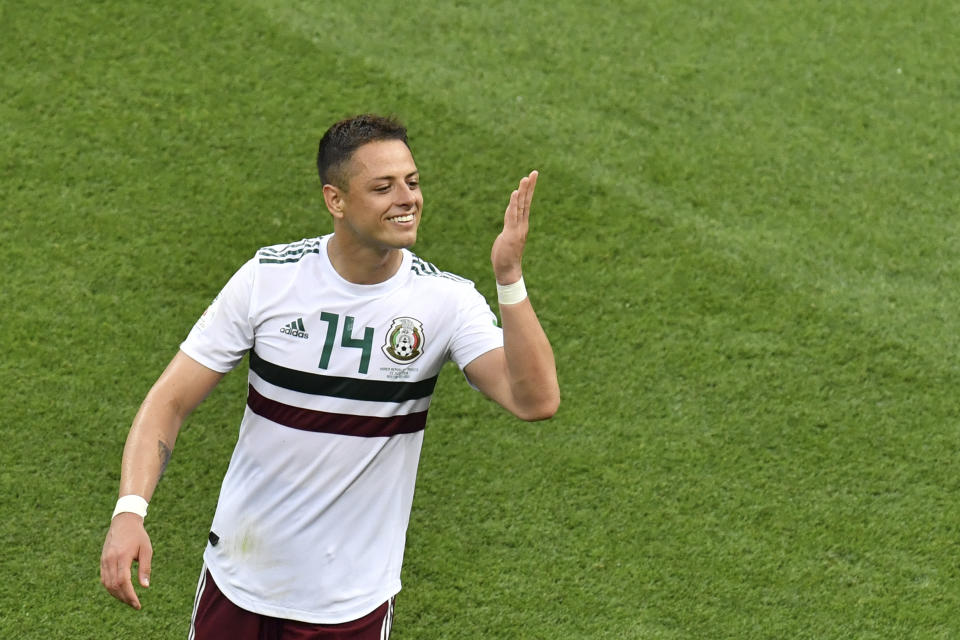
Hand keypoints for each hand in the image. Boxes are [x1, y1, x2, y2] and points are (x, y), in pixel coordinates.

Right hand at [100, 513, 152, 609]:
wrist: (124, 521)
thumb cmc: (138, 535)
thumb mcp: (146, 549)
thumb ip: (145, 568)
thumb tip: (145, 587)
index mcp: (122, 556)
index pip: (123, 582)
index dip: (129, 595)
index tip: (137, 604)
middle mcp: (110, 560)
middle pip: (114, 586)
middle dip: (124, 598)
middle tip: (135, 605)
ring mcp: (104, 561)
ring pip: (107, 584)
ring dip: (117, 595)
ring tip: (128, 600)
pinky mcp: (102, 561)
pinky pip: (104, 579)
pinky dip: (111, 588)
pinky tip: (120, 592)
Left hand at [491, 170, 537, 284]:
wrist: (508, 271)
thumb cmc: (505, 257)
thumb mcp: (506, 239)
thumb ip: (508, 229)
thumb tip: (507, 227)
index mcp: (521, 225)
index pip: (525, 205)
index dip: (528, 192)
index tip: (531, 179)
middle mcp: (522, 225)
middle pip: (526, 202)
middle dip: (530, 187)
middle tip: (534, 173)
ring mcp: (517, 229)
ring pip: (521, 206)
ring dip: (523, 192)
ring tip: (525, 178)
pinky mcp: (511, 233)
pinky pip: (512, 215)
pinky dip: (514, 203)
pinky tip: (516, 193)